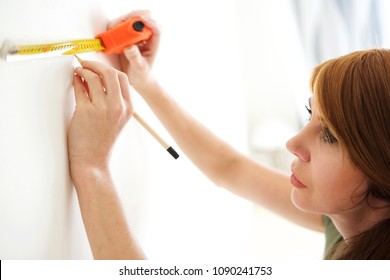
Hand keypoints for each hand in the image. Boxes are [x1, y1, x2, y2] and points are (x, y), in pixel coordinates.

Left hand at [67, 60, 132, 174]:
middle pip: (109, 73)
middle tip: (85, 64)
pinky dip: (76, 80)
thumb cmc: (102, 142)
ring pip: (94, 78)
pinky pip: (80, 88)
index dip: (108, 69)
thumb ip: (113, 101)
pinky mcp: (86, 112)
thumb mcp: (116, 121)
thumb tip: (96, 79)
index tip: (98, 68)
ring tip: (78, 72)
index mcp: (128, 108)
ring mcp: (102, 109)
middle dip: (95, 65)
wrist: (93, 161)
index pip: (122, 78)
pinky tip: (74, 80)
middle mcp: (118, 107)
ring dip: (84, 70)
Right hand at [108, 10, 160, 91]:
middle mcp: (144, 36)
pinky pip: (118, 28)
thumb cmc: (143, 74)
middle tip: (121, 25)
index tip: (139, 21)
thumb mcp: (140, 68)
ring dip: (119, 23)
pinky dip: (112, 30)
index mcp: (153, 42)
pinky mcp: (124, 37)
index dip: (148, 21)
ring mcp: (134, 36)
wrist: (136, 80)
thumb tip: (130, 47)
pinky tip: (109, 36)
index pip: (155, 28)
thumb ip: (135, 58)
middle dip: (131, 19)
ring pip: (128, 21)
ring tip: (112, 31)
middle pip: (140, 19)